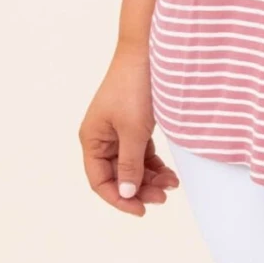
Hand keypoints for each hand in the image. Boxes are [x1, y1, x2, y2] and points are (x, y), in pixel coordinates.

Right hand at [78, 45, 180, 216]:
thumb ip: (129, 165)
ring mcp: (118, 131)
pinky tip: (170, 173)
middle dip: (139, 189)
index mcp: (91, 139)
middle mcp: (101, 137)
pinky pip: (142, 153)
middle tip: (164, 197)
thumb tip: (125, 192)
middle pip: (117, 175)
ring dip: (150, 179)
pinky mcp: (134, 124)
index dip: (118, 198)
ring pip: (132, 166)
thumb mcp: (133, 131)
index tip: (141, 210)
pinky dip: (155, 164)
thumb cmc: (135, 88)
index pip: (99, 181)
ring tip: (172, 184)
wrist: (148, 52)